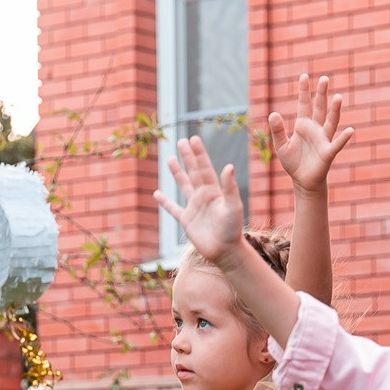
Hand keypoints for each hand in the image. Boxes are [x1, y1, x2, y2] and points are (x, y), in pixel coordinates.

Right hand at [155, 137, 245, 262]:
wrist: (225, 251)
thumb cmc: (232, 229)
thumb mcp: (233, 206)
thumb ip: (229, 187)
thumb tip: (229, 166)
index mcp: (214, 190)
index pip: (204, 167)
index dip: (199, 153)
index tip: (193, 138)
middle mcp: (203, 196)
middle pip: (193, 172)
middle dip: (187, 157)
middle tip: (181, 141)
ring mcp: (194, 207)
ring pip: (183, 185)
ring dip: (177, 173)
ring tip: (170, 159)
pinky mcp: (186, 221)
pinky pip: (173, 208)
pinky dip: (165, 202)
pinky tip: (157, 194)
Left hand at [268, 74, 354, 192]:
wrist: (302, 182)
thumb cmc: (293, 163)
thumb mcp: (281, 146)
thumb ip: (277, 130)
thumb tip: (273, 113)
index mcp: (303, 125)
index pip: (304, 104)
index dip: (304, 91)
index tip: (304, 75)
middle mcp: (315, 129)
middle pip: (319, 108)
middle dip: (321, 94)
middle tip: (324, 78)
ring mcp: (323, 140)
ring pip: (330, 122)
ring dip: (334, 110)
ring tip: (338, 97)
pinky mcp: (328, 153)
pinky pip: (337, 144)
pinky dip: (343, 138)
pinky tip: (350, 130)